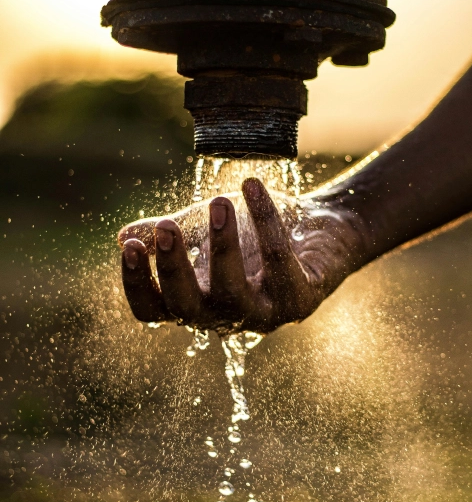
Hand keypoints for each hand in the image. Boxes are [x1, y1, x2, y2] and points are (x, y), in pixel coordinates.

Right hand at [118, 178, 370, 333]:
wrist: (319, 230)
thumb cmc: (254, 233)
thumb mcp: (203, 228)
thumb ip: (167, 235)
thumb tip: (122, 236)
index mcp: (196, 301)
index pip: (154, 310)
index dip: (138, 284)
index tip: (132, 246)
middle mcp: (226, 316)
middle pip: (188, 309)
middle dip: (175, 268)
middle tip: (168, 225)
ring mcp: (264, 313)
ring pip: (235, 294)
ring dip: (224, 246)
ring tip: (219, 202)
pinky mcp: (300, 299)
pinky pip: (279, 262)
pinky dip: (267, 222)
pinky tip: (253, 186)